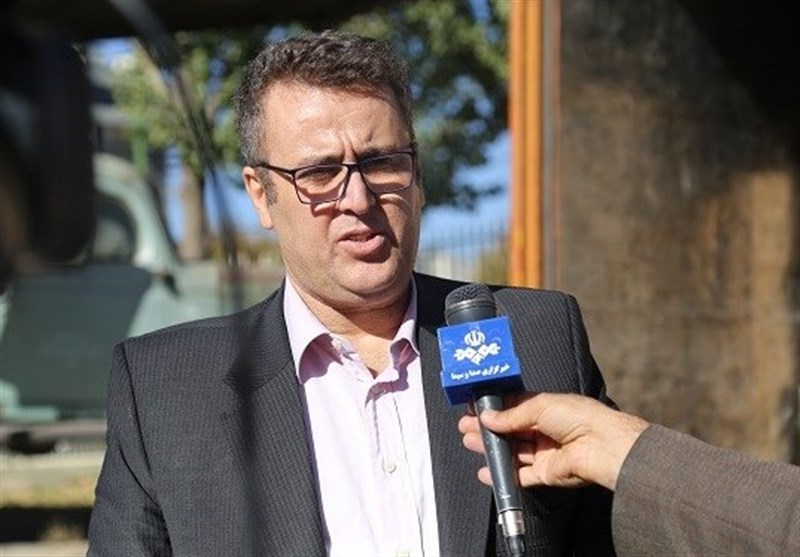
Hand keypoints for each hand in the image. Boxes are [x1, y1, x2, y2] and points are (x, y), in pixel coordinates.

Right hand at [458, 392, 648, 490]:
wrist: (601, 446)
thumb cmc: (580, 417)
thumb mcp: (539, 406)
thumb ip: (511, 415)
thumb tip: (488, 417)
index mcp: (545, 408)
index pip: (513, 407)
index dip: (494, 409)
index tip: (475, 409)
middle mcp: (544, 429)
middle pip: (509, 430)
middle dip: (487, 428)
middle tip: (466, 427)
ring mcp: (544, 452)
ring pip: (511, 451)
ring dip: (491, 448)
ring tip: (470, 442)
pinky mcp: (545, 473)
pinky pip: (519, 475)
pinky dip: (502, 474)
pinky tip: (486, 470)